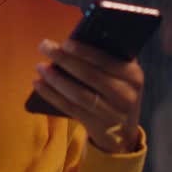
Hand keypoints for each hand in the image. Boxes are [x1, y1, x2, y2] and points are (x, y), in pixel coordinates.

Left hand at [33, 38, 143, 153]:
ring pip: (78, 94)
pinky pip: (70, 108)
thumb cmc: (117, 92)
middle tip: (44, 46)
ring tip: (40, 66)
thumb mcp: (122, 76)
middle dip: (65, 59)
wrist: (124, 132)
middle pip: (90, 76)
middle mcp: (126, 94)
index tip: (65, 42)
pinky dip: (52, 95)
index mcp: (133, 75)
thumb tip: (75, 40)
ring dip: (56, 79)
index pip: (106, 60)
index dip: (84, 51)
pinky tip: (38, 84)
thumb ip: (107, 58)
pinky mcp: (96, 125)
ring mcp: (112, 113)